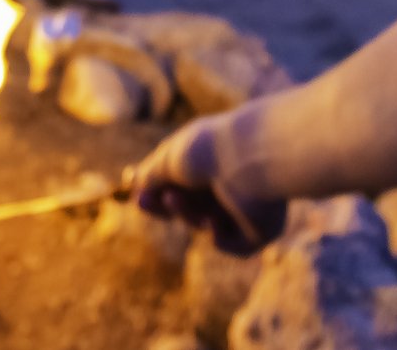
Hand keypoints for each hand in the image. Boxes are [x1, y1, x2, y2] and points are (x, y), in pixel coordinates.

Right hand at [129, 116, 287, 255]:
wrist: (249, 160)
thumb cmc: (209, 151)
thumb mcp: (169, 158)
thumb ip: (152, 175)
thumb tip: (137, 187)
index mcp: (215, 163)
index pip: (187, 186)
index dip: (161, 194)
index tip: (140, 197)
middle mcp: (232, 184)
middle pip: (194, 208)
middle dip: (169, 207)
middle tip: (145, 203)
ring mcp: (246, 207)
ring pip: (205, 225)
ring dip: (187, 215)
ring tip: (178, 199)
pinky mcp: (260, 229)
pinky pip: (231, 244)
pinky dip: (218, 236)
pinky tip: (215, 220)